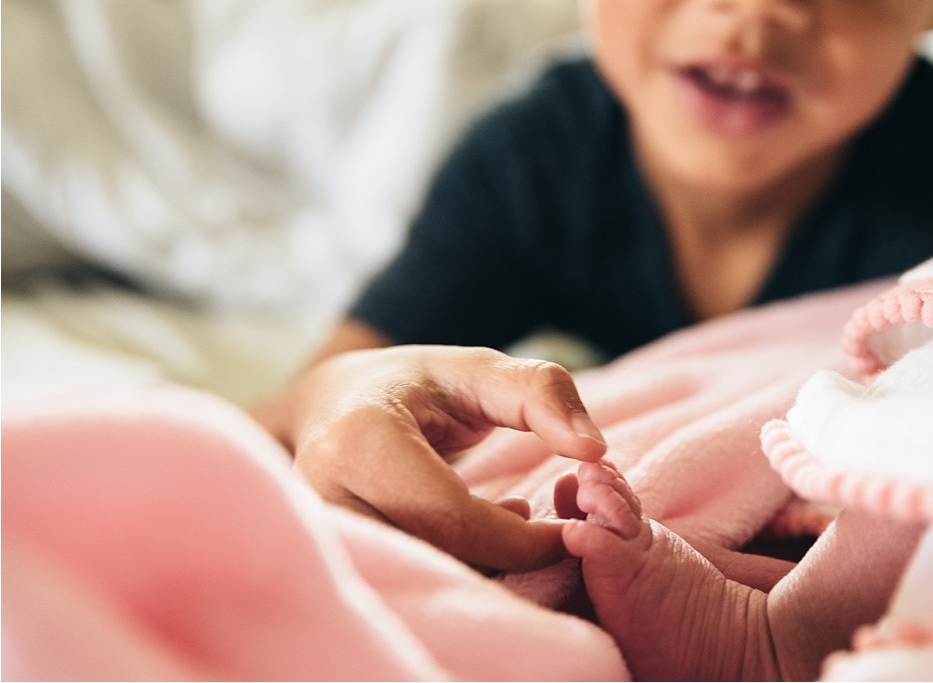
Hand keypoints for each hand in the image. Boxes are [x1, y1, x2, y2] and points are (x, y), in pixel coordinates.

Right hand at [280, 345, 606, 571]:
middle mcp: (322, 495)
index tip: (565, 531)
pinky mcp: (328, 560)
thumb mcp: (479, 369)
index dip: (521, 538)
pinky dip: (452, 568)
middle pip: (433, 558)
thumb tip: (594, 451)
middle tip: (537, 521)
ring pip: (418, 581)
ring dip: (478, 563)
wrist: (332, 405)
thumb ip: (543, 394)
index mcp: (357, 440)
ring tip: (503, 515)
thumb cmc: (416, 386)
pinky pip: (403, 583)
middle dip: (503, 554)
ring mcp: (318, 536)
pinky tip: (472, 533)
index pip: (451, 517)